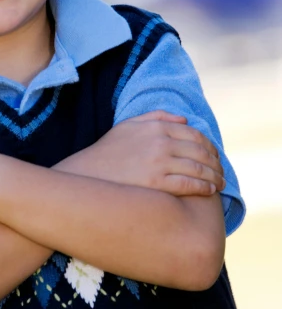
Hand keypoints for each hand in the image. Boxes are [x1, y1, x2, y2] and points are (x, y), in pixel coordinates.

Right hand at [55, 110, 224, 196]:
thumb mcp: (128, 125)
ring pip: (198, 168)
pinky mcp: (157, 184)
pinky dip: (203, 187)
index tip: (215, 156)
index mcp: (156, 127)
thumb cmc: (107, 152)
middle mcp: (160, 143)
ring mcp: (159, 163)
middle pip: (201, 151)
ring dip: (214, 176)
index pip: (195, 135)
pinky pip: (189, 184)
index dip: (210, 146)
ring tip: (220, 183)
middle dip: (216, 162)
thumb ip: (155, 117)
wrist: (87, 175)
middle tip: (221, 172)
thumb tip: (184, 120)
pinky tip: (209, 191)